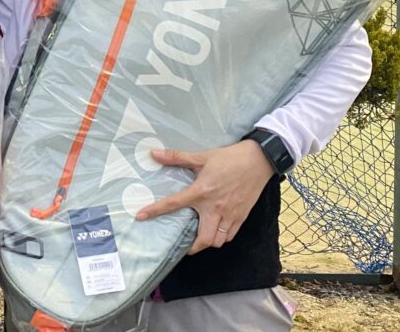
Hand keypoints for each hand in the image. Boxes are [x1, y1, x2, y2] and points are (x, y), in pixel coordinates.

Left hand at [134, 141, 274, 253]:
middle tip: (184, 243)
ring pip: (218, 241)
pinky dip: (222, 237)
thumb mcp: (201, 156)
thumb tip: (154, 153)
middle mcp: (215, 208)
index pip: (174, 204)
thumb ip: (177, 157)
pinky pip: (230, 236)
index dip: (155, 211)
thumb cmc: (229, 158)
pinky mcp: (242, 217)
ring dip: (208, 242)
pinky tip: (217, 230)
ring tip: (200, 236)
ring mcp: (230, 215)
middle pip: (203, 240)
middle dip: (192, 247)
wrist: (258, 160)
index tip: (141, 217)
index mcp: (201, 192)